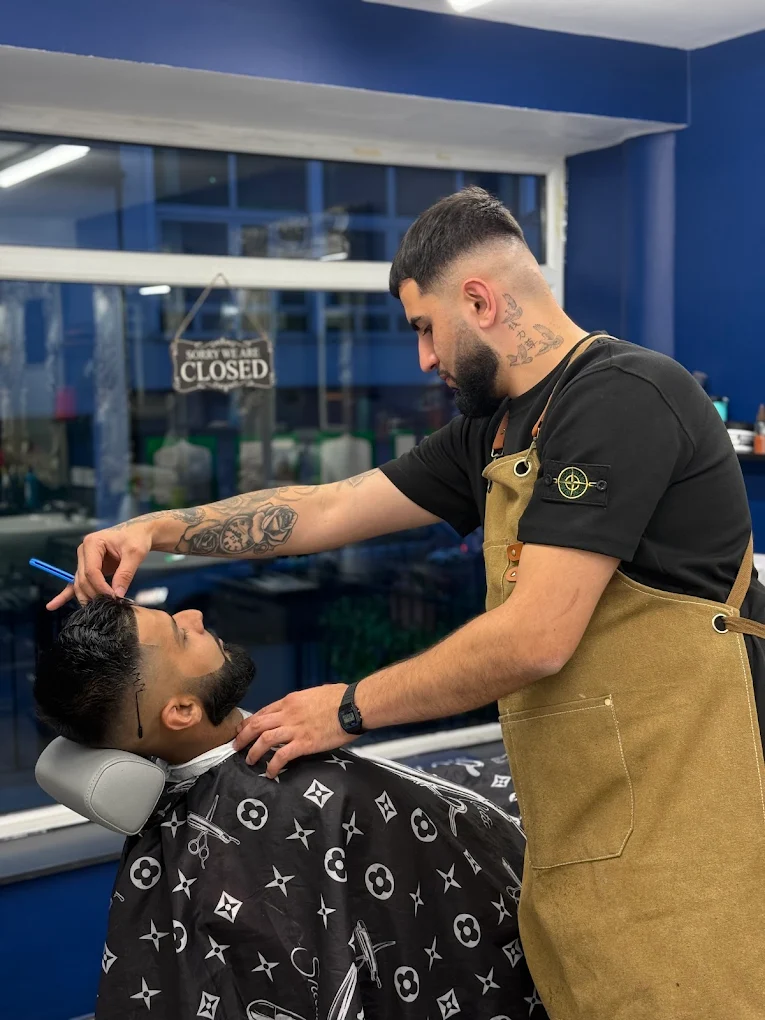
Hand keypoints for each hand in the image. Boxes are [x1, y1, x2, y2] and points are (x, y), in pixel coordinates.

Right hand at [46, 520, 154, 609]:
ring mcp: (83, 560)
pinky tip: (53, 606)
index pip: (91, 571)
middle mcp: (84, 552)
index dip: (100, 587)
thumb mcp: (134, 554)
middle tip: (108, 606)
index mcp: (92, 543)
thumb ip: (125, 574)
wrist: (138, 533)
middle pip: (83, 579)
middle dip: (94, 594)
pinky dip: (65, 594)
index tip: (114, 598)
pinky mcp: (87, 568)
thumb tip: (117, 595)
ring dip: (86, 597)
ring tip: (93, 611)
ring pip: (79, 583)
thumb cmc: (137, 538)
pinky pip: (74, 582)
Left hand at [233, 684, 357, 776]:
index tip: (243, 730)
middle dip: (243, 736)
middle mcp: (288, 714)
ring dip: (253, 751)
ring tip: (249, 761)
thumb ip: (303, 703)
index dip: (250, 722)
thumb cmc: (341, 697)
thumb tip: (301, 710)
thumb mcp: (315, 694)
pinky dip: (272, 765)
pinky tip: (270, 772)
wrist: (353, 705)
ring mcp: (295, 728)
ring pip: (264, 739)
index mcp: (291, 701)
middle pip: (257, 724)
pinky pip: (281, 756)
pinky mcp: (304, 743)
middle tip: (236, 746)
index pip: (264, 712)